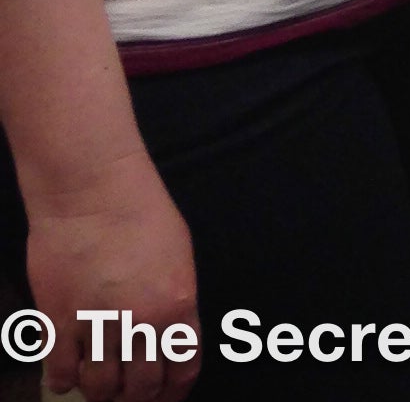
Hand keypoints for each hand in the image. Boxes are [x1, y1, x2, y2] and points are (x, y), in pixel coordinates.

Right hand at [24, 152, 197, 399]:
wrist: (94, 194)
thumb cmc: (142, 214)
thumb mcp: (179, 257)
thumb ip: (175, 301)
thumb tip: (168, 336)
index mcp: (178, 305)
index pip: (182, 367)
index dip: (173, 392)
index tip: (166, 399)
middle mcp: (141, 322)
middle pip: (141, 385)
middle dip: (136, 399)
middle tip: (128, 399)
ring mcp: (99, 324)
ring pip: (100, 385)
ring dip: (100, 393)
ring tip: (99, 390)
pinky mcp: (60, 321)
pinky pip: (60, 369)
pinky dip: (62, 380)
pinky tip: (65, 377)